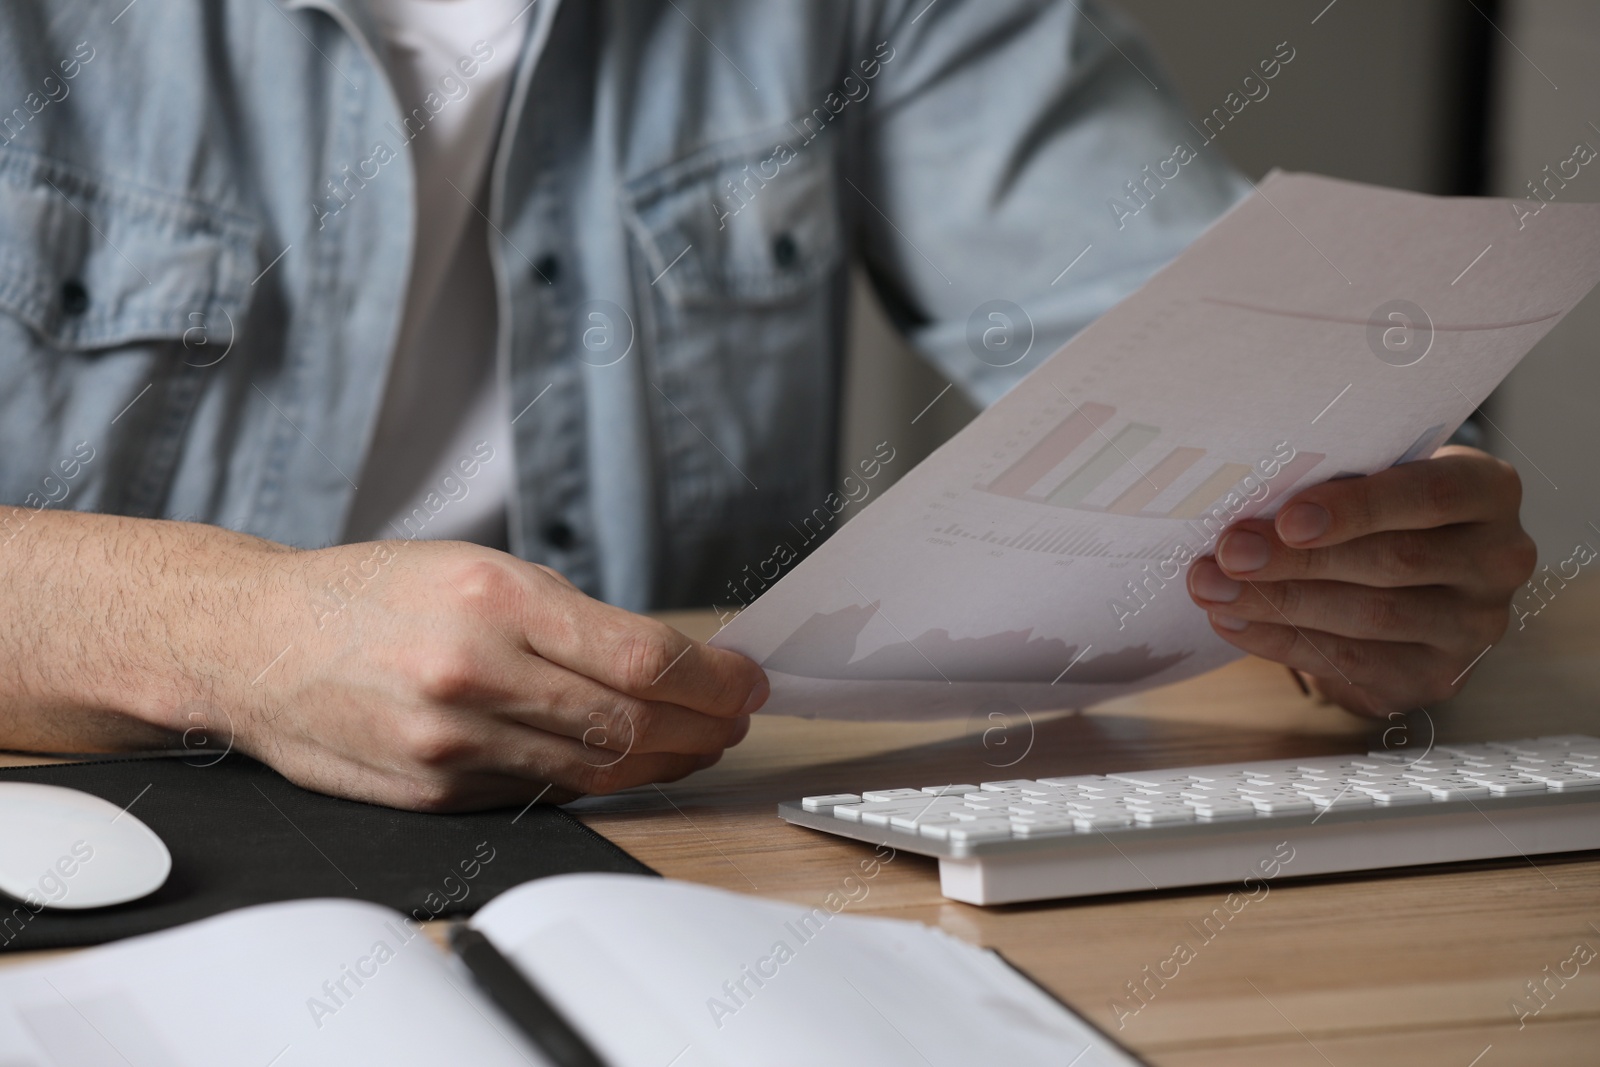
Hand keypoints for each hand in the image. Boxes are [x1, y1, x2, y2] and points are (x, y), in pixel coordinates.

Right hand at [225, 541, 767, 809]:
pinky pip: (543, 792)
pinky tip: (624, 762)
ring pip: (595, 768)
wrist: (255, 644)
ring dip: (663, 760)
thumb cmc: (367, 595)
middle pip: (630, 721)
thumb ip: (566, 618)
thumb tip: (663, 662)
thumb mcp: (476, 567)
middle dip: (703, 725)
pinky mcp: (435, 792)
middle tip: (735, 718)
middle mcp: (473, 672)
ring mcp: (451, 742)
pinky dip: (596, 780)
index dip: (711, 678)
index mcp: (493, 598)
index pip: (640, 656)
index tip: (744, 680)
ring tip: (697, 743)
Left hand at [1185, 446, 1535, 716]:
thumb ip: (1336, 484)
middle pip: (1392, 561)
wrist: (1418, 578)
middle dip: (1298, 559)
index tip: (1289, 518)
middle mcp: (1498, 560)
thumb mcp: (1376, 477)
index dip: (1358, 508)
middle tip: (1229, 553)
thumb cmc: (1384, 510)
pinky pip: (1353, 662)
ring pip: (1369, 616)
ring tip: (1212, 587)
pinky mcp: (1437, 676)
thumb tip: (1247, 504)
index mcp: (1488, 492)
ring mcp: (1474, 626)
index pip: (1431, 495)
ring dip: (1278, 602)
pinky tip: (1234, 622)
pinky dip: (1282, 641)